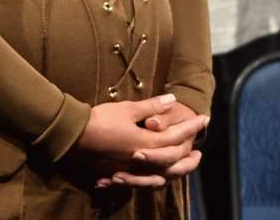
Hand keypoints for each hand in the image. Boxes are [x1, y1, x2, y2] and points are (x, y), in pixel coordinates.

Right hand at [75, 94, 207, 188]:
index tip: (205, 118)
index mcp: (147, 143)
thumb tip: (173, 100)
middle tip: (200, 148)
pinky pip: (147, 180)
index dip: (192, 127)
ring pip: (163, 174)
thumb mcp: (127, 109)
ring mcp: (133, 169)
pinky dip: (158, 177)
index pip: (177, 136)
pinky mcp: (122, 172)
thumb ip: (151, 107)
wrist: (74, 136)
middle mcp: (144, 160)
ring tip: (185, 164)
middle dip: (190, 154)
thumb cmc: (101, 120)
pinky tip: (159, 174)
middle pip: (174, 161)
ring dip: (178, 170)